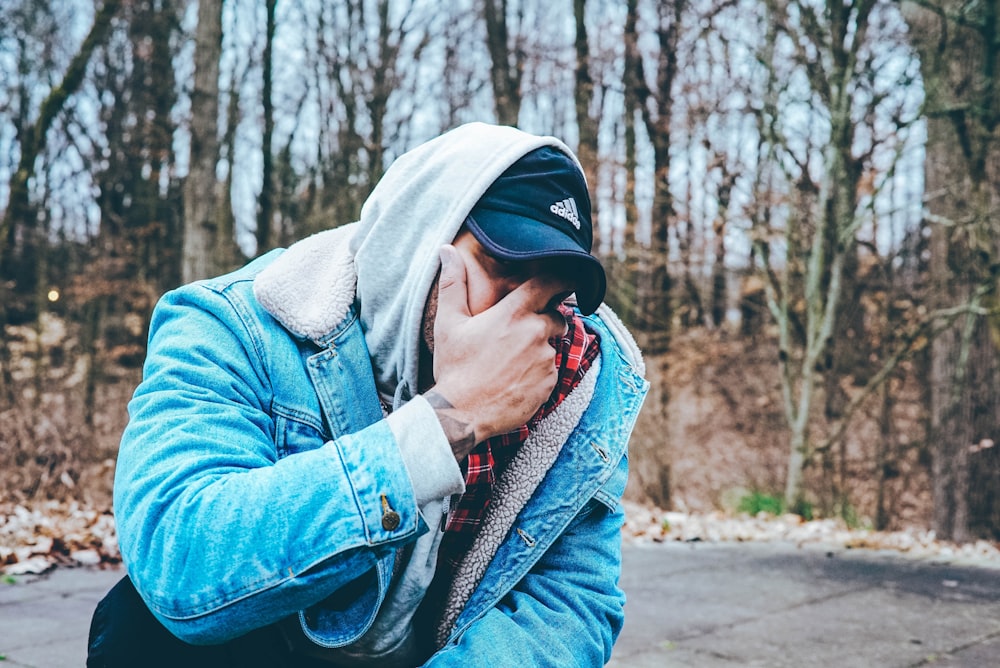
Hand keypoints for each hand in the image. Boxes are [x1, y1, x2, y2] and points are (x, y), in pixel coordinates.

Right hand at [427, 244, 568, 459]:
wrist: (461, 414)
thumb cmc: (454, 367)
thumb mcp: (449, 323)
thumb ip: (453, 283)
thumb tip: (446, 251)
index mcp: (513, 314)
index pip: (549, 285)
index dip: (561, 278)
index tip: (567, 279)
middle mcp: (535, 334)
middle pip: (555, 317)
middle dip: (545, 320)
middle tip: (519, 332)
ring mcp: (545, 361)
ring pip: (552, 346)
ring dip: (539, 348)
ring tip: (511, 362)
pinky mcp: (549, 385)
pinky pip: (550, 372)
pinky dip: (538, 373)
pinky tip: (515, 380)